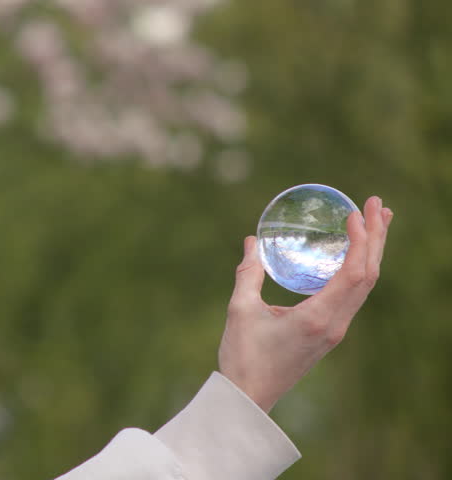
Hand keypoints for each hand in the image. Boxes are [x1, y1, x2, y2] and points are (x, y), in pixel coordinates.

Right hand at [218, 196, 392, 412]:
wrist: (249, 397)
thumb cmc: (242, 356)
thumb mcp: (240, 310)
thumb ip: (248, 274)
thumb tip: (251, 241)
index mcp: (317, 317)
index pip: (353, 272)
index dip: (360, 240)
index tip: (356, 212)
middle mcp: (334, 324)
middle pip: (369, 275)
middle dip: (376, 238)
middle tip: (378, 204)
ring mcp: (334, 330)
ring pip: (365, 285)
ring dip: (372, 252)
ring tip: (374, 222)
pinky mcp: (328, 333)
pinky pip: (353, 295)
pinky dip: (359, 269)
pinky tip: (351, 256)